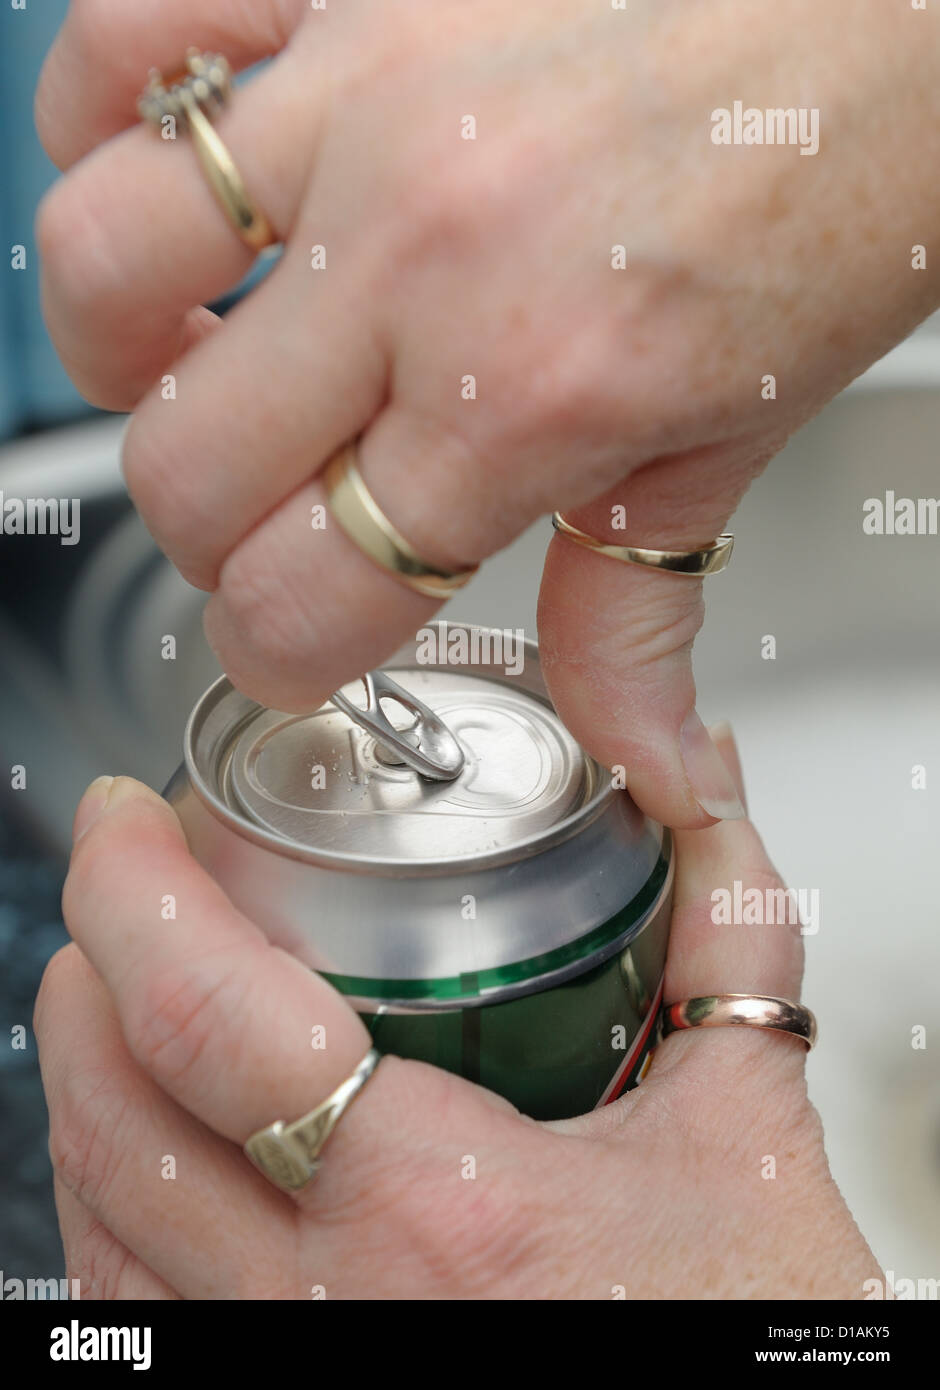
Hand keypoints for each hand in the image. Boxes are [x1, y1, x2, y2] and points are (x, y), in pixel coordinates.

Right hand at [35, 0, 939, 826]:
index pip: (298, 606)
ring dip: (121, 353)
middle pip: (179, 477)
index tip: (297, 641)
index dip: (277, 657)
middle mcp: (424, 255)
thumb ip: (644, 615)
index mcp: (532, 399)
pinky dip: (109, 120)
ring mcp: (364, 97)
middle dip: (213, 538)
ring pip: (100, 267)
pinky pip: (124, 41)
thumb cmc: (852, 176)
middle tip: (276, 516)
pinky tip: (184, 173)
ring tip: (190, 354)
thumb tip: (644, 760)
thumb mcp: (748, 439)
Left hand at [35, 729, 879, 1298]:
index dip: (133, 892)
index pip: (211, 1020)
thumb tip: (704, 796)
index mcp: (437, 1213)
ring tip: (117, 993)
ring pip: (99, 1224)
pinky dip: (112, 1207)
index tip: (124, 820)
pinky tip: (156, 1148)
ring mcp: (288, 1370)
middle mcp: (328, 1313)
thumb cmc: (738, 1332)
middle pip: (115, 1118)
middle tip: (121, 886)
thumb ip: (723, 938)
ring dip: (87, 1084)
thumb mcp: (748, 1133)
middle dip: (86, 973)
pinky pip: (135, 1314)